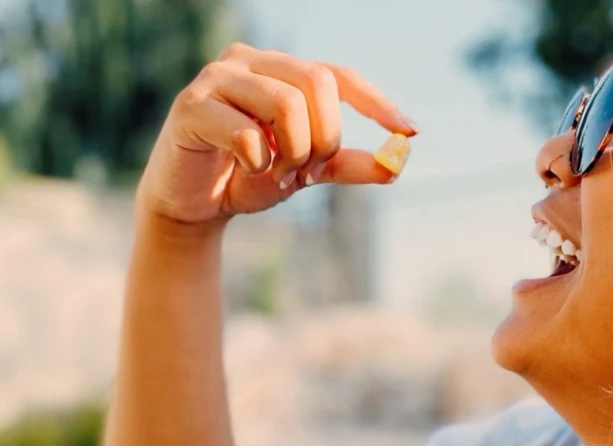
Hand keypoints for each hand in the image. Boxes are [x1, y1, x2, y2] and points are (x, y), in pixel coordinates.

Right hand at [136, 43, 417, 226]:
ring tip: (277, 173)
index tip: (409, 131)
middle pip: (316, 81)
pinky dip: (258, 162)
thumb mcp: (306, 171)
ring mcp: (217, 78)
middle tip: (309, 170)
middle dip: (325, 136)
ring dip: (293, 152)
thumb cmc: (248, 176)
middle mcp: (249, 62)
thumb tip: (397, 165)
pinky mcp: (191, 106)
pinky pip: (246, 132)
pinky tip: (247, 170)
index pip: (338, 75)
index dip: (376, 102)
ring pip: (285, 103)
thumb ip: (347, 165)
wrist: (193, 204)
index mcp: (281, 70)